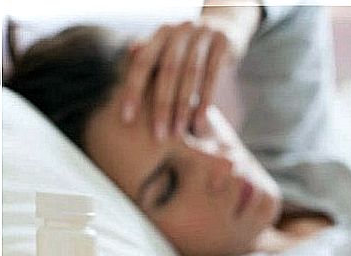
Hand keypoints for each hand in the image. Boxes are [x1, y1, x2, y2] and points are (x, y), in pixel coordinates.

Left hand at [121, 3, 260, 139]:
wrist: (224, 26)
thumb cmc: (188, 46)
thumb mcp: (168, 47)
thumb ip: (149, 53)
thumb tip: (130, 54)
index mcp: (162, 32)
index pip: (143, 62)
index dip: (133, 90)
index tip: (126, 119)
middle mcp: (181, 29)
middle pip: (168, 72)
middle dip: (161, 106)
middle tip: (158, 134)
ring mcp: (203, 33)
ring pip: (191, 76)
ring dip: (183, 108)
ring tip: (177, 133)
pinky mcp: (223, 42)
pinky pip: (212, 77)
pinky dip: (205, 102)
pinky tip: (199, 124)